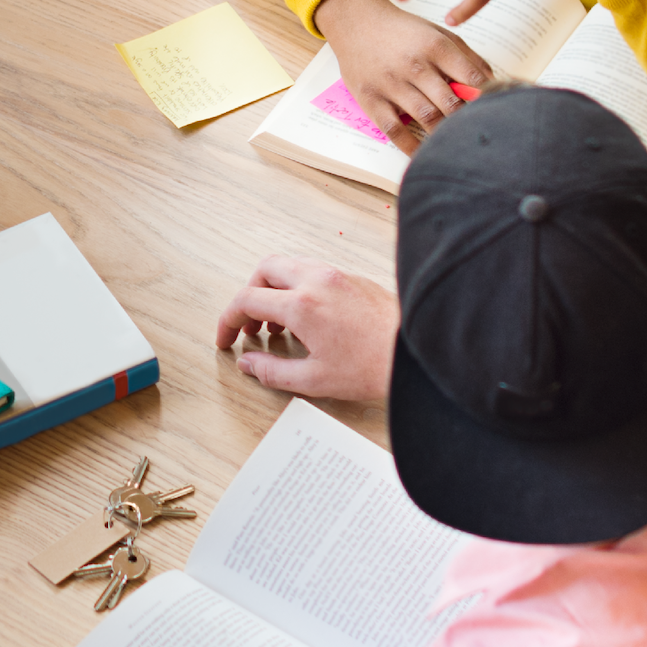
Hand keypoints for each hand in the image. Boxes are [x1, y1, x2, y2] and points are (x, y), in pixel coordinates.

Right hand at [214, 254, 396, 403]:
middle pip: (264, 271)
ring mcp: (336, 276)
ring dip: (275, 291)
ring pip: (290, 267)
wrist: (419, 353)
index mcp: (301, 305)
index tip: (227, 338)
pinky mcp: (354, 278)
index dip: (228, 321)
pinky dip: (299, 289)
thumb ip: (273, 372)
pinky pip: (314, 272)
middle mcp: (316, 281)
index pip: (246, 300)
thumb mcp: (315, 379)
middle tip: (250, 324)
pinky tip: (310, 319)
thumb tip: (249, 365)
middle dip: (250, 295)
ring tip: (280, 325)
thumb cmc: (375, 366)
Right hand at [310, 0, 492, 144]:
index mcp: (435, 47)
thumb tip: (493, 82)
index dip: (488, 97)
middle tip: (478, 132)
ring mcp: (391, 83)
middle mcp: (414, 65)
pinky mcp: (371, 99)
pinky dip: (411, 146)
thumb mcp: (438, 33)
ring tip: (457, 143)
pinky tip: (423, 154)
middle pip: (452, 103)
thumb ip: (467, 56)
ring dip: (445, 134)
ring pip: (427, 117)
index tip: (496, 110)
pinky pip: (394, 129)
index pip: (472, 78)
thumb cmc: (401, 31)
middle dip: (468, 120)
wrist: (356, 22)